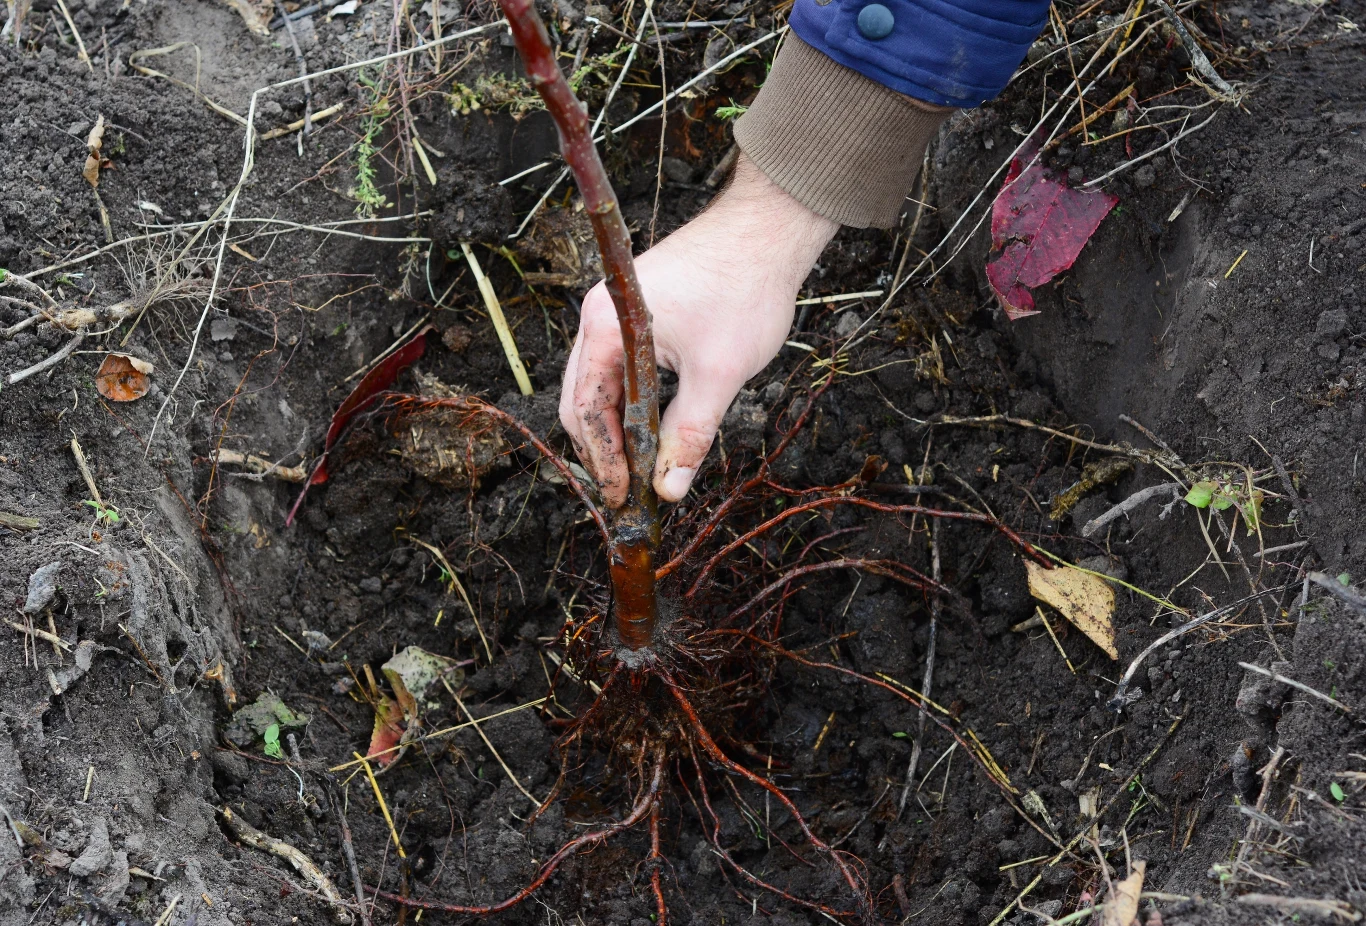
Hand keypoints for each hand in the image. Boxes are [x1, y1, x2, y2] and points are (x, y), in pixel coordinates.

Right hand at [560, 154, 838, 507]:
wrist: (768, 229)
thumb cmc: (744, 291)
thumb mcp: (718, 375)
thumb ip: (688, 435)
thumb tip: (668, 489)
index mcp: (607, 329)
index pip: (585, 410)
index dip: (603, 461)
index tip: (623, 499)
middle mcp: (599, 317)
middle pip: (581, 399)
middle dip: (602, 450)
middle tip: (627, 492)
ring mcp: (615, 311)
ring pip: (600, 384)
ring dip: (616, 427)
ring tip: (639, 469)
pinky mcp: (636, 310)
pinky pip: (619, 366)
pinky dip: (630, 401)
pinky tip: (650, 426)